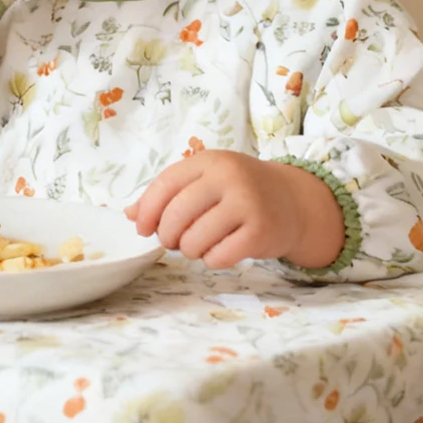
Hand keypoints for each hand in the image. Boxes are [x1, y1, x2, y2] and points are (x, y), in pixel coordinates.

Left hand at [124, 150, 344, 269]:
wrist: (293, 201)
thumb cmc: (239, 192)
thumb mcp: (204, 181)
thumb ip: (168, 195)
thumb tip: (129, 214)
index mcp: (209, 161)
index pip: (165, 185)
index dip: (147, 211)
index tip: (143, 228)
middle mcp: (229, 178)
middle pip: (176, 215)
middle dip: (167, 236)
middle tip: (175, 241)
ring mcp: (247, 204)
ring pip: (194, 240)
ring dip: (190, 251)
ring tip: (200, 245)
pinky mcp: (261, 232)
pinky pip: (218, 257)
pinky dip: (212, 260)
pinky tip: (221, 251)